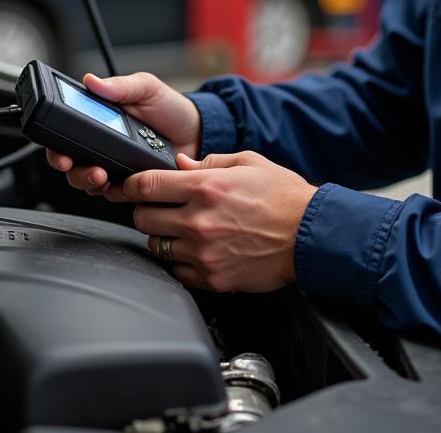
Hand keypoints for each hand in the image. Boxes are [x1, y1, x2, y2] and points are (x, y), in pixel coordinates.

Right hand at [45, 71, 201, 201]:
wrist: (196, 132)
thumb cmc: (169, 107)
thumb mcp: (146, 88)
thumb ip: (120, 86)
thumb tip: (93, 81)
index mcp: (98, 119)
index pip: (66, 133)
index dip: (57, 146)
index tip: (61, 153)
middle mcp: (100, 144)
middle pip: (71, 163)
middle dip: (73, 170)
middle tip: (87, 168)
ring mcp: (113, 165)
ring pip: (87, 182)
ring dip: (90, 182)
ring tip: (103, 176)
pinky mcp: (129, 183)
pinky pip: (113, 194)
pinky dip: (115, 192)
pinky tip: (125, 185)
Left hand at [127, 151, 316, 292]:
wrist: (310, 235)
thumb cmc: (283, 196)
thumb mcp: (247, 162)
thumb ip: (208, 161)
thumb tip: (179, 164)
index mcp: (205, 188)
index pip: (147, 186)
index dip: (131, 185)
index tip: (130, 186)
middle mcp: (199, 221)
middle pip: (143, 219)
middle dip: (146, 210)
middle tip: (159, 207)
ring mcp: (204, 253)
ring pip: (156, 246)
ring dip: (163, 236)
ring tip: (182, 229)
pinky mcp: (212, 278)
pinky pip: (176, 271)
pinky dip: (179, 260)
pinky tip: (195, 249)